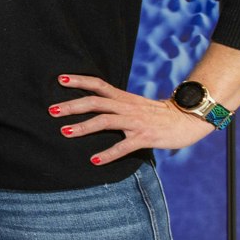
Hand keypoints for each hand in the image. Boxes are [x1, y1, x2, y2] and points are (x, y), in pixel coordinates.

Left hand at [49, 74, 213, 164]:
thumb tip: (95, 106)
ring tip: (65, 132)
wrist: (188, 120)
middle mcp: (127, 107)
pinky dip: (108, 153)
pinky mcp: (145, 137)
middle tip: (51, 110)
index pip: (99, 84)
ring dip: (84, 127)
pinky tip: (94, 160)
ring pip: (105, 121)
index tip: (60, 79)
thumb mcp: (135, 104)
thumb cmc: (158, 115)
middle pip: (95, 102)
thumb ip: (117, 104)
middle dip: (72, 105)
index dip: (80, 80)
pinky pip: (124, 146)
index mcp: (124, 98)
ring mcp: (136, 122)